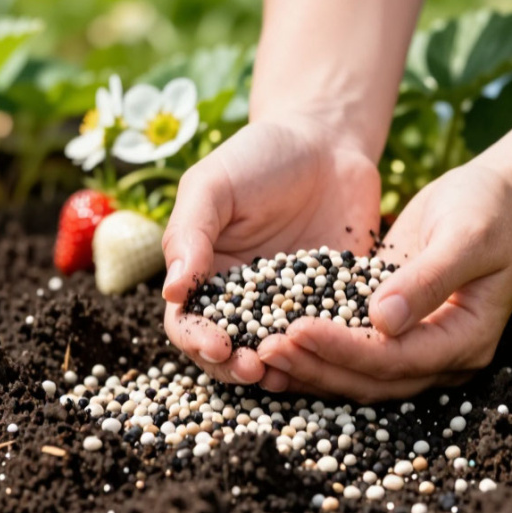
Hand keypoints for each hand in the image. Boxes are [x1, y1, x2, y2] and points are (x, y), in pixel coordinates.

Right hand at [161, 115, 381, 384]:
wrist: (326, 138)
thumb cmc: (257, 156)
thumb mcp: (213, 184)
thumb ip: (190, 234)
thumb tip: (173, 292)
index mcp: (207, 276)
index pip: (190, 324)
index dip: (198, 341)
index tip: (218, 347)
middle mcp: (246, 300)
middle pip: (232, 351)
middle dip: (238, 367)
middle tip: (254, 370)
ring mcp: (293, 305)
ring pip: (281, 353)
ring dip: (282, 369)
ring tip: (288, 374)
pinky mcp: (338, 302)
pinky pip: (333, 334)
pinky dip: (330, 349)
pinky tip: (335, 354)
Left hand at [255, 162, 511, 401]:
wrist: (503, 196)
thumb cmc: (491, 209)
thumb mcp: (466, 236)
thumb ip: (426, 279)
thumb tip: (382, 321)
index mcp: (466, 339)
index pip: (396, 360)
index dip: (345, 351)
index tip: (298, 330)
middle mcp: (442, 354)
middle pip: (372, 380)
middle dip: (318, 367)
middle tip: (266, 349)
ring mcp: (418, 345)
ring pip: (358, 374)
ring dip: (311, 367)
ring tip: (261, 353)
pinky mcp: (395, 327)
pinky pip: (352, 350)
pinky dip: (316, 349)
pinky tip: (276, 338)